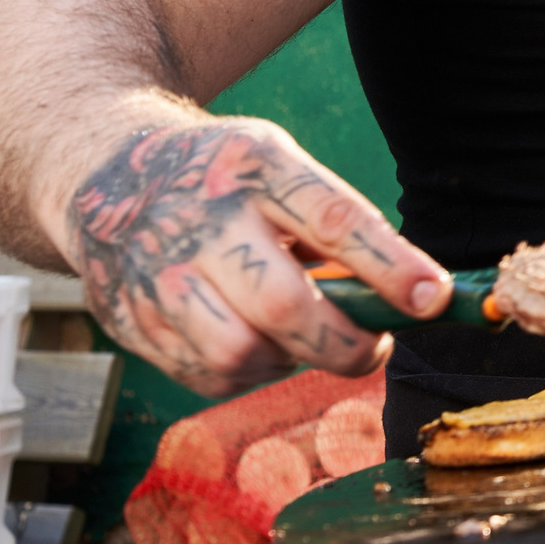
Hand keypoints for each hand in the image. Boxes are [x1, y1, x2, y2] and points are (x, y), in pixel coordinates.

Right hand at [69, 119, 448, 395]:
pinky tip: (256, 343)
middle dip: (344, 343)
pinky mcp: (129, 321)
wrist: (110, 177)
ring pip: (239, 354)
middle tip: (375, 347)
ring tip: (304, 339)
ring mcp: (158, 274)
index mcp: (254, 166)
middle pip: (283, 305)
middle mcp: (201, 220)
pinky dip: (247, 374)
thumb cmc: (226, 179)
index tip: (434, 298)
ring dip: (289, 362)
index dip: (389, 266)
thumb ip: (334, 223)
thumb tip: (410, 294)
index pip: (332, 219)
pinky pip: (205, 377)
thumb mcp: (279, 167)